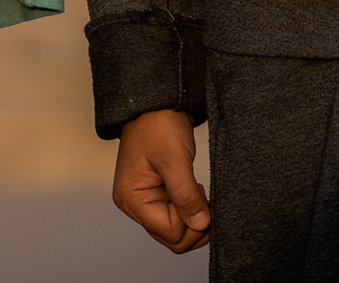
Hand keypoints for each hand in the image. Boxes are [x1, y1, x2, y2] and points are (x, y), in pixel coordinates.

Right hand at [114, 109, 211, 252]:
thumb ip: (186, 196)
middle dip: (194, 225)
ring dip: (193, 218)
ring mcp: (145, 201)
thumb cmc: (159, 125)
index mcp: (132, 199)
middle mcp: (134, 205)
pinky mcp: (156, 194)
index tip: (199, 190)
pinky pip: (175, 216)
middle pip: (171, 238)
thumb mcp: (175, 159)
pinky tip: (196, 191)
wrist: (155, 101)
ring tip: (199, 191)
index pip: (170, 232)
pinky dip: (190, 209)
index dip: (191, 219)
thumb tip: (201, 225)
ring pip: (175, 230)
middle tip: (206, 198)